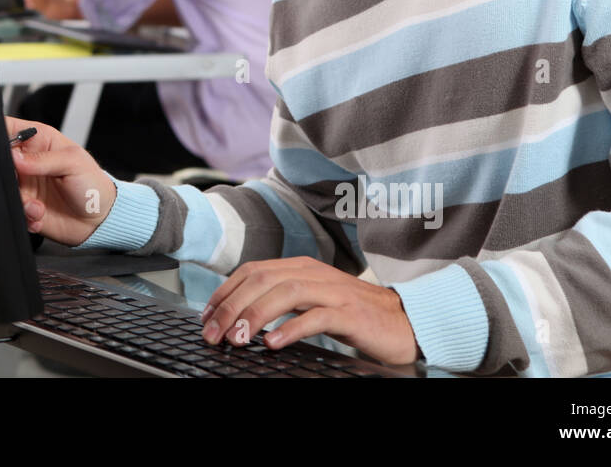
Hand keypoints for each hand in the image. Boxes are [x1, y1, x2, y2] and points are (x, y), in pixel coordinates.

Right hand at [6, 117, 115, 247]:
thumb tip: (14, 157)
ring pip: (4, 189)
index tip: (3, 152)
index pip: (9, 130)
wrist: (100, 219)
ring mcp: (24, 185)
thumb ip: (42, 160)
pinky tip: (40, 215)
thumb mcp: (73, 163)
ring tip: (37, 207)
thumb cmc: (93, 184)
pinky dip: (26, 216)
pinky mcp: (24, 206)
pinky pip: (13, 210)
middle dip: (7, 177)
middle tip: (20, 184)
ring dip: (20, 201)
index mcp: (38, 140)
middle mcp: (27, 162)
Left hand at [199, 256, 420, 365]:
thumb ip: (281, 300)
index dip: (225, 291)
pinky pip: (317, 317)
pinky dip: (292, 328)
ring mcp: (333, 291)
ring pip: (285, 293)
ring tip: (237, 338)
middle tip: (213, 333)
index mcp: (301, 267)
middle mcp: (314, 273)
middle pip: (262, 280)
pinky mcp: (350, 313)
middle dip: (231, 306)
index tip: (206, 316)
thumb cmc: (354, 314)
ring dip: (255, 316)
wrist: (404, 320)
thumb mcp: (312, 301)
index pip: (252, 270)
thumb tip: (239, 315)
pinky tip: (273, 343)